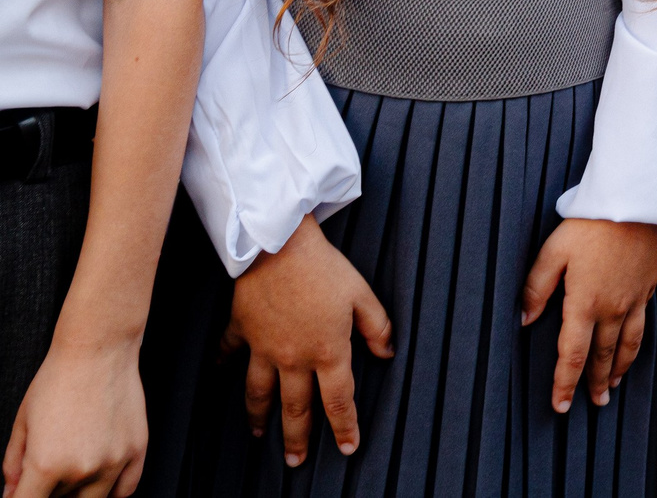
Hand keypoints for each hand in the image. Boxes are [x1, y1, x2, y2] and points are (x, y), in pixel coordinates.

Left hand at [4, 338, 148, 497]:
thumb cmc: (58, 379)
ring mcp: (113, 461)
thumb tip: (12, 491)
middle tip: (47, 471)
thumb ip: (12, 465)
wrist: (98, 349)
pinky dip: (111, 492)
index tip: (20, 495)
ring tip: (72, 469)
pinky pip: (125, 491)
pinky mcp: (136, 450)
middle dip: (47, 490)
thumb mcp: (22, 423)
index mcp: (46, 465)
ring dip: (77, 492)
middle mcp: (81, 468)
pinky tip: (99, 480)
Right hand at [223, 215, 392, 467]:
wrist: (278, 246)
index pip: (338, 400)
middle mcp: (293, 358)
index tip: (347, 448)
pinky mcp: (242, 330)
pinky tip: (217, 375)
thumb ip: (377, 327)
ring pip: (259, 393)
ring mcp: (263, 347)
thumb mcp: (362, 295)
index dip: (345, 426)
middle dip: (297, 438)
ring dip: (259, 416)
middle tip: (295, 462)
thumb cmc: (324, 268)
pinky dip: (222, 364)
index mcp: (327, 351)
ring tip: (258, 435)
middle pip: (295, 408)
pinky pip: (229, 353)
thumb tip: (387, 353)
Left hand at [518, 218, 656, 413]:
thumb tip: (523, 320)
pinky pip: (643, 321)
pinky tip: (631, 345)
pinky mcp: (649, 285)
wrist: (636, 201)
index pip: (573, 355)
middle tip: (593, 403)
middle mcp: (613, 307)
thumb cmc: (590, 224)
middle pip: (603, 355)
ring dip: (619, 368)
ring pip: (629, 344)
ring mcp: (635, 297)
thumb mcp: (553, 252)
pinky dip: (636, 342)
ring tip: (613, 384)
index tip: (561, 405)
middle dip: (595, 383)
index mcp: (585, 303)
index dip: (565, 383)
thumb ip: (536, 289)